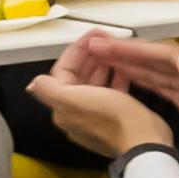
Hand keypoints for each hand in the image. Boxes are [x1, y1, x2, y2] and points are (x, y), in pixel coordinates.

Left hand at [25, 49, 174, 158]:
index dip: (76, 51)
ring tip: (113, 51)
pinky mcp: (116, 116)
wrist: (143, 140)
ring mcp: (97, 114)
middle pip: (78, 76)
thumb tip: (34, 83)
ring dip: (102, 64)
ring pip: (95, 82)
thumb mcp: (74, 99)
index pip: (63, 72)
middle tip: (103, 41)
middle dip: (89, 56)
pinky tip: (124, 69)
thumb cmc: (112, 119)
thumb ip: (49, 89)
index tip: (91, 37)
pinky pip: (112, 91)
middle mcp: (78, 113)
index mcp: (64, 108)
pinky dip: (116, 77)